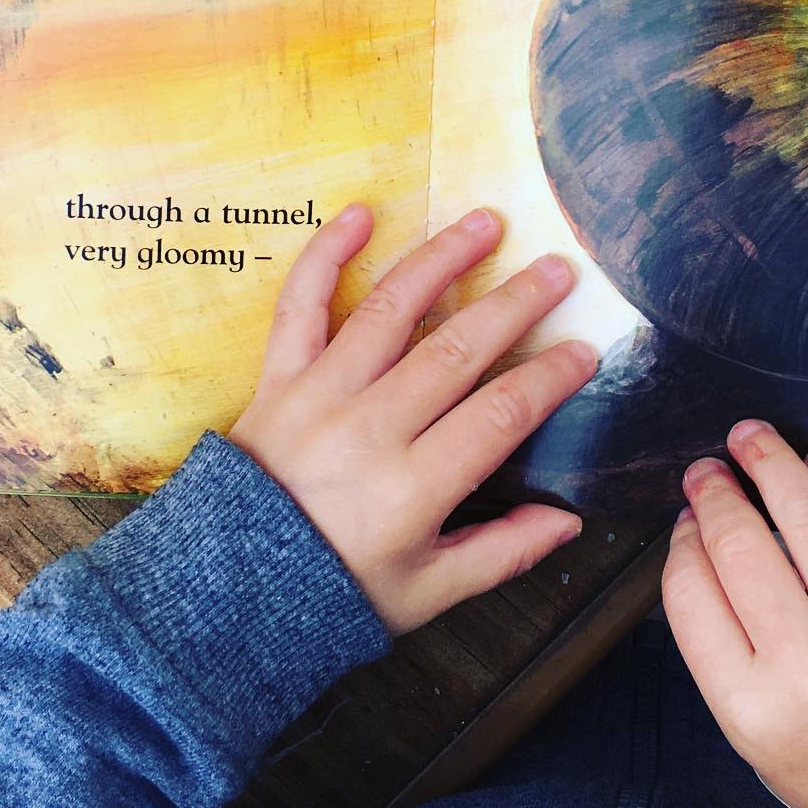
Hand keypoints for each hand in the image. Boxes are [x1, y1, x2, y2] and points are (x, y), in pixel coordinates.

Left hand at [228, 202, 595, 633]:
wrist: (222, 594)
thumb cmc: (334, 592)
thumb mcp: (426, 592)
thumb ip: (501, 552)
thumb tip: (570, 520)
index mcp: (411, 488)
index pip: (499, 416)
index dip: (548, 380)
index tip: (586, 351)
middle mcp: (369, 429)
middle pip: (456, 351)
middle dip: (515, 305)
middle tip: (558, 270)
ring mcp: (320, 395)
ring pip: (391, 311)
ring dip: (442, 261)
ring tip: (485, 224)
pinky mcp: (278, 376)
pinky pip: (302, 305)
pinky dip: (325, 255)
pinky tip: (361, 213)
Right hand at [662, 420, 807, 807]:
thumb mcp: (756, 734)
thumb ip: (721, 645)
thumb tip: (699, 537)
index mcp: (755, 710)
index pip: (690, 591)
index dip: (681, 539)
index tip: (685, 516)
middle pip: (740, 544)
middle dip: (715, 490)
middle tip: (708, 468)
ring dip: (771, 461)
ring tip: (755, 440)